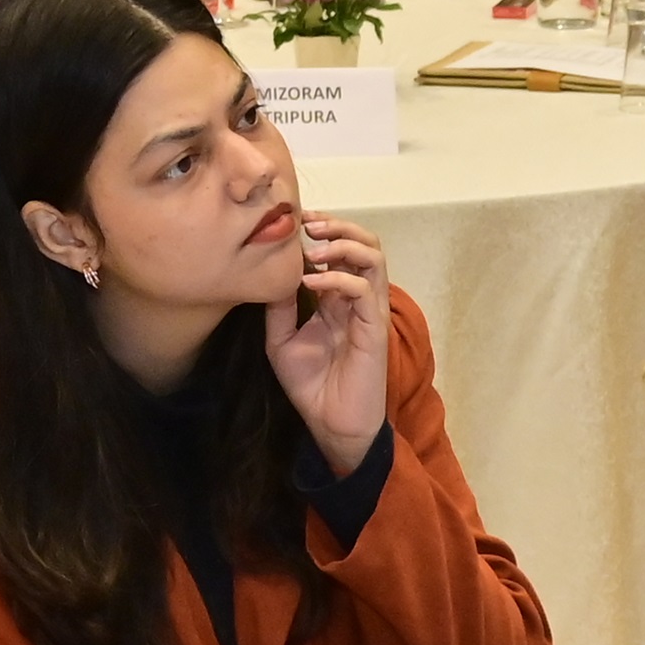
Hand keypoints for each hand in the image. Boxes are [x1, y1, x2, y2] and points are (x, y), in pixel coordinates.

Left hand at [262, 210, 391, 468]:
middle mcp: (356, 299)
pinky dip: (338, 279)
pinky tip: (311, 282)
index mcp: (337, 299)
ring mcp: (368, 311)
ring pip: (373, 257)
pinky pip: (364, 290)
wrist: (330, 424)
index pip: (341, 251)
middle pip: (365, 244)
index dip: (323, 230)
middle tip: (309, 223)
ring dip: (344, 243)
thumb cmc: (310, 386)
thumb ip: (279, 308)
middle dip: (339, 226)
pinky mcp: (373, 329)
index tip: (294, 221)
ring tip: (314, 248)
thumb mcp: (281, 341)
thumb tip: (271, 273)